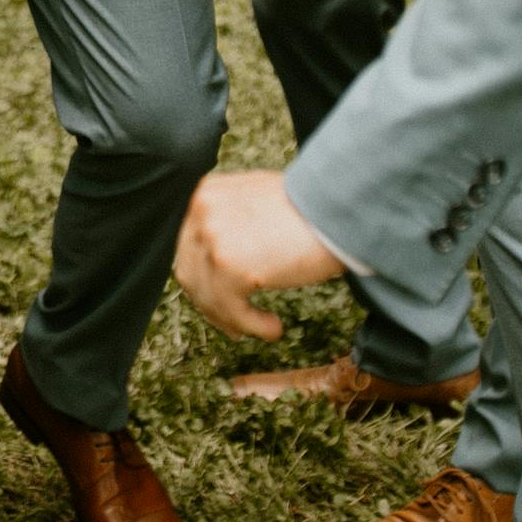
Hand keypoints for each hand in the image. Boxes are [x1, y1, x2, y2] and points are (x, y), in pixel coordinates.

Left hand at [174, 170, 349, 340]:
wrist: (335, 210)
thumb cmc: (304, 207)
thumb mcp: (251, 198)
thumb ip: (225, 218)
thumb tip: (211, 259)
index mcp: (203, 193)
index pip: (186, 247)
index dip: (201, 278)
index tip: (217, 299)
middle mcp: (201, 212)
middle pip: (190, 274)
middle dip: (212, 304)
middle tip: (234, 323)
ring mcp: (213, 238)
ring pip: (208, 297)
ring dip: (233, 320)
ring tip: (263, 326)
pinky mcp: (231, 266)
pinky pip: (232, 310)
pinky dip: (251, 326)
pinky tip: (273, 328)